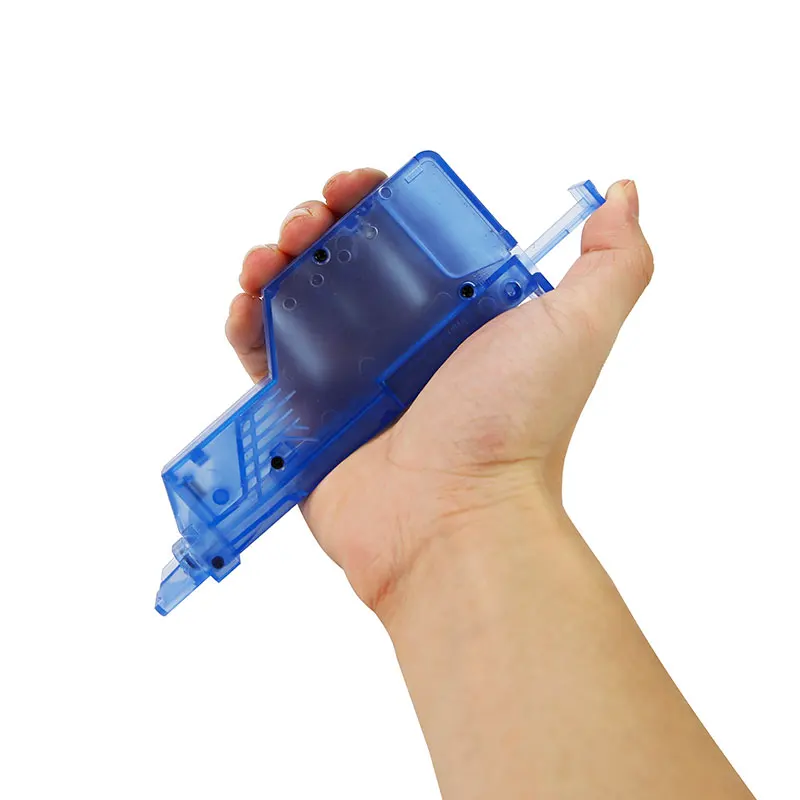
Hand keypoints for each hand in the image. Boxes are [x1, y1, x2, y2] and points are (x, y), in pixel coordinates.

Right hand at [226, 169, 652, 614]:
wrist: (453, 522)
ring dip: (271, 265)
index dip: (373, 201)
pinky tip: (245, 305)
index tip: (355, 187)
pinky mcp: (308, 416)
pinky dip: (244, 327)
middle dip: (314, 225)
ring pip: (296, 303)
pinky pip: (264, 361)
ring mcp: (350, 380)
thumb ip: (613, 261)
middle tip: (307, 223)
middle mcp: (401, 343)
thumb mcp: (576, 327)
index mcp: (453, 314)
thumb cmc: (512, 427)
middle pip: (341, 262)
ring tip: (267, 258)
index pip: (404, 236)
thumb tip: (621, 197)